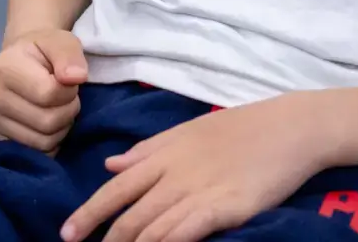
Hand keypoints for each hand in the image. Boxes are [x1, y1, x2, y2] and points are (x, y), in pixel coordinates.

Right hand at [0, 28, 87, 152]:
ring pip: (43, 142)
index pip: (48, 93)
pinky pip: (35, 153)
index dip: (69, 90)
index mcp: (5, 68)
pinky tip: (50, 125)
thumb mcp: (60, 41)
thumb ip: (69, 55)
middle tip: (68, 98)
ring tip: (58, 108)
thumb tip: (77, 77)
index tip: (70, 81)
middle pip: (47, 122)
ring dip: (62, 128)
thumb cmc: (43, 49)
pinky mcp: (0, 139)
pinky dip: (50, 143)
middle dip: (68, 111)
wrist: (21, 59)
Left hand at [61, 94, 328, 241]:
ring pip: (152, 229)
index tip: (67, 233)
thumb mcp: (190, 130)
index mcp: (165, 152)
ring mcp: (199, 191)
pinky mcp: (224, 208)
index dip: (90, 212)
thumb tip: (111, 162)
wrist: (291, 127)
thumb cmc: (243, 128)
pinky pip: (183, 233)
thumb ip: (149, 149)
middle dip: (106, 240)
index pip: (117, 186)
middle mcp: (175, 173)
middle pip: (130, 214)